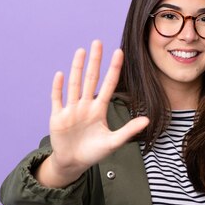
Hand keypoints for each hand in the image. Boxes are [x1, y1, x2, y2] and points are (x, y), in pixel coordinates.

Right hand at [36, 40, 148, 187]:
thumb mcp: (113, 142)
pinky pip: (57, 99)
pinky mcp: (58, 117)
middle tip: (98, 42)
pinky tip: (60, 74)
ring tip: (81, 51)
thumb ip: (128, 130)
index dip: (113, 69)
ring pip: (75, 85)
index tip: (119, 52)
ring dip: (77, 68)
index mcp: (99, 110)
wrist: (73, 163)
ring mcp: (71, 110)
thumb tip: (147, 120)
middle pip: (90, 79)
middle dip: (95, 61)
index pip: (108, 85)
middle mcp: (85, 106)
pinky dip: (58, 88)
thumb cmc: (93, 152)